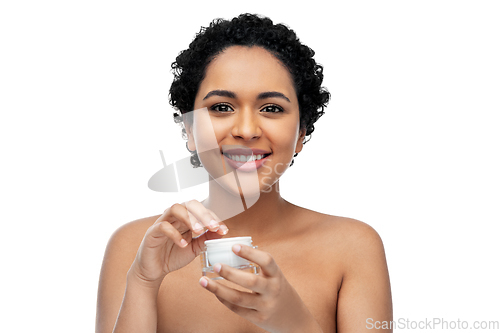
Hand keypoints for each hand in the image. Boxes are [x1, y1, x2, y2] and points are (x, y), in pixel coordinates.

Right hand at [129, 200, 227, 286]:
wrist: (154, 270)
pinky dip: (175, 234)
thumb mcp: (195, 248)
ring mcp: (162, 222)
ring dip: (189, 218)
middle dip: (204, 214)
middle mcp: (174, 217)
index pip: (201, 210)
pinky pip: (163, 226)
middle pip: (189, 204)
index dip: (214, 218)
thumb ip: (206, 239)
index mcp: (186, 219)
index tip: (223, 230)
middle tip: (213, 227)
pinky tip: (183, 244)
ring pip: (175, 208)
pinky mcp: (152, 232)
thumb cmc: (173, 256)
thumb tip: (221, 232)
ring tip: (198, 231)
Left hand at [198, 245, 321, 332]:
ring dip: (218, 289)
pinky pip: (237, 309)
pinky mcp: (258, 319)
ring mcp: (265, 306)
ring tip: (203, 280)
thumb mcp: (275, 277)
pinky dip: (223, 300)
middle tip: (215, 265)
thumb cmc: (279, 291)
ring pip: (239, 298)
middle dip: (230, 273)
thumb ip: (259, 267)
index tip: (233, 246)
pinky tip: (214, 291)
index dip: (250, 253)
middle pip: (250, 282)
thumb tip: (233, 250)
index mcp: (277, 275)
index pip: (266, 261)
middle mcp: (272, 291)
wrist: (294, 319)